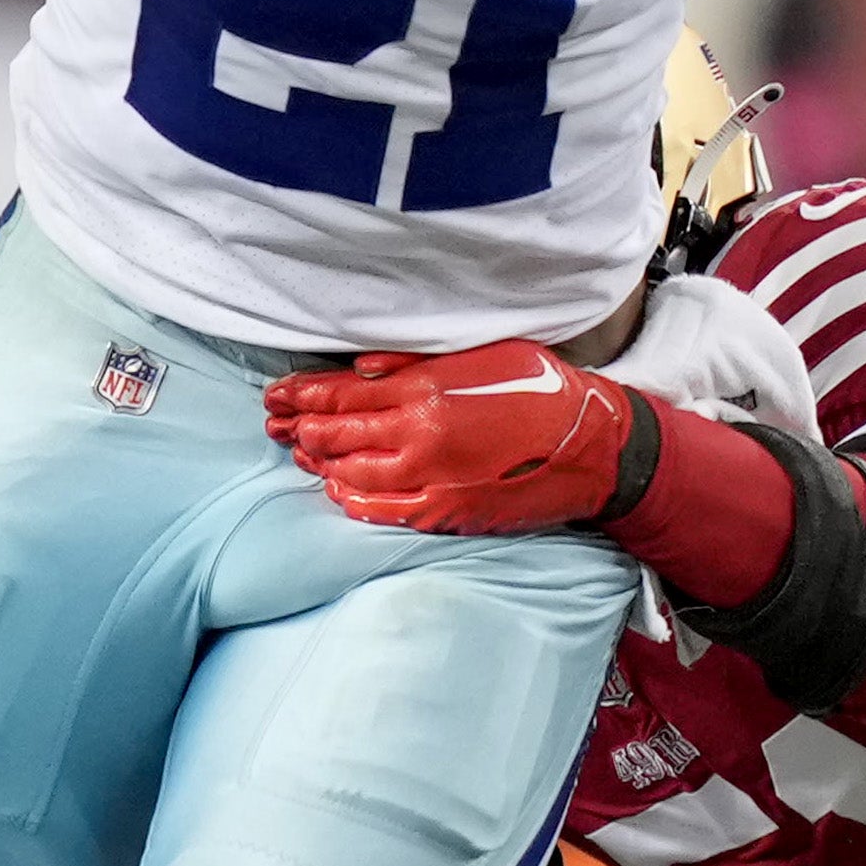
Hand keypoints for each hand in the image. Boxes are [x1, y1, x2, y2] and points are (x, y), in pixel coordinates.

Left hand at [265, 340, 654, 534]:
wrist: (591, 447)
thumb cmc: (543, 392)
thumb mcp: (484, 355)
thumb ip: (418, 361)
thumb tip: (364, 367)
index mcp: (426, 389)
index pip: (343, 392)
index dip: (303, 393)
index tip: (277, 394)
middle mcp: (419, 434)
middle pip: (338, 432)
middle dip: (300, 427)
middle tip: (275, 425)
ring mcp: (430, 477)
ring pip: (352, 472)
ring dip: (320, 463)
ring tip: (300, 454)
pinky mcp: (445, 510)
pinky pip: (383, 511)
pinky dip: (353, 501)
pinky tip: (339, 491)